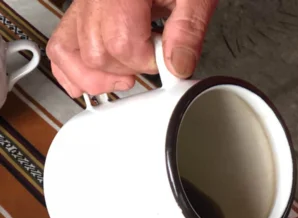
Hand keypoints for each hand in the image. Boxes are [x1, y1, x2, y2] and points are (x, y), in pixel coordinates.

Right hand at [47, 0, 217, 96]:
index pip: (121, 43)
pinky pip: (61, 44)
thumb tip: (177, 66)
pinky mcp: (82, 10)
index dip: (148, 62)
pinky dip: (71, 70)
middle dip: (127, 70)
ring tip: (126, 77)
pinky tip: (92, 81)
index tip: (167, 60)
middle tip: (152, 63)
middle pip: (96, 52)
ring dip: (100, 77)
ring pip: (70, 51)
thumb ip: (188, 29)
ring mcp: (84, 2)